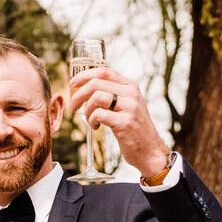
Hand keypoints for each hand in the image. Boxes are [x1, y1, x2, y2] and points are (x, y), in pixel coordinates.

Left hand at [67, 66, 170, 180]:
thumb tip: (85, 88)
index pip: (103, 71)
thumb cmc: (133, 129)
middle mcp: (131, 93)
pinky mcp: (125, 122)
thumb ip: (112, 94)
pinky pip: (98, 114)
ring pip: (96, 97)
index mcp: (130, 86)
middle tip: (73, 107)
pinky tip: (96, 127)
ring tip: (90, 120)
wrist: (149, 150)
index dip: (84, 75)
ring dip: (86, 110)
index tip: (72, 84)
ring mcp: (129, 107)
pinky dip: (92, 121)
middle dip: (78, 95)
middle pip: (96, 83)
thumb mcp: (126, 105)